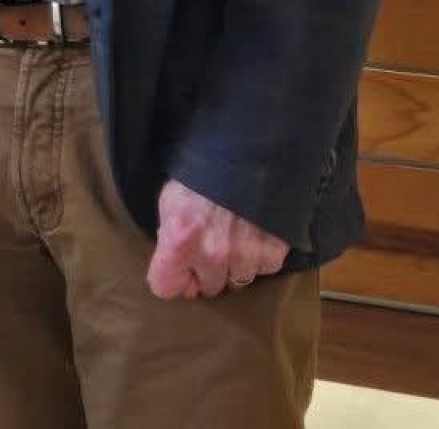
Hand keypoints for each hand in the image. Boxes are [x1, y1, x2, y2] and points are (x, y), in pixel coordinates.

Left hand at [145, 178, 288, 298]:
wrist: (246, 150)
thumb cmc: (200, 174)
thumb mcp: (170, 200)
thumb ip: (169, 237)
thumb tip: (179, 270)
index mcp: (178, 240)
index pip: (165, 287)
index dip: (170, 279)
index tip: (179, 270)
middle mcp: (212, 254)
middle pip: (207, 287)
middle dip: (206, 271)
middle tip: (211, 245)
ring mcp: (245, 255)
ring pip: (237, 280)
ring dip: (235, 264)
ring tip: (235, 235)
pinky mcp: (274, 250)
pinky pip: (264, 268)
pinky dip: (260, 256)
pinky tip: (255, 233)